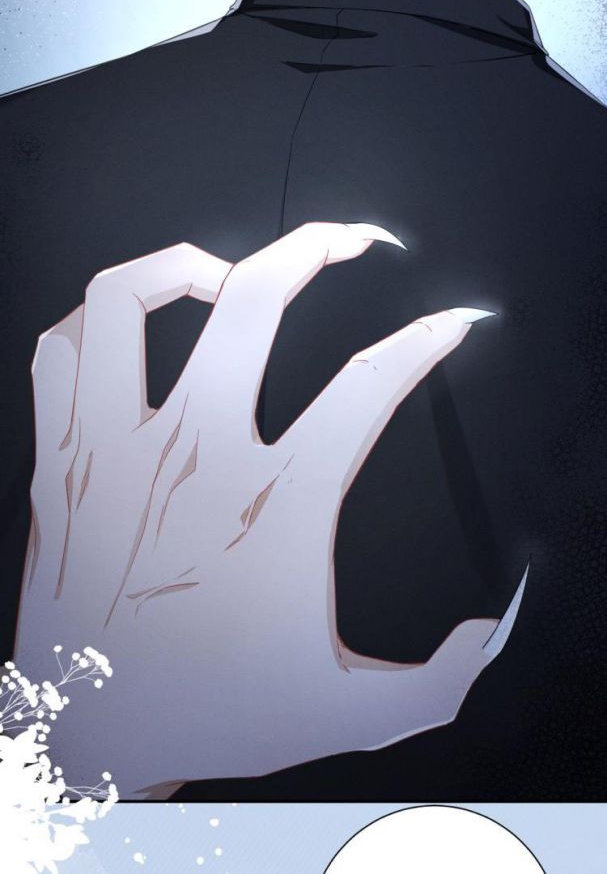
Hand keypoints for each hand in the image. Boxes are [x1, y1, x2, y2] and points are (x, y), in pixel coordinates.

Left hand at [14, 222, 523, 797]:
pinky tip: (127, 330)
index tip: (448, 326)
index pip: (370, 384)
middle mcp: (191, 459)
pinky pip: (58, 349)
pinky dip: (92, 322)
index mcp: (272, 505)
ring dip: (183, 264)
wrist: (91, 735)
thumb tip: (491, 630)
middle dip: (316, 246)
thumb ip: (440, 678)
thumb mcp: (350, 710)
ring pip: (130, 301)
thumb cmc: (213, 713)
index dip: (426, 340)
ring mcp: (115, 451)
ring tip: (224, 272)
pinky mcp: (59, 461)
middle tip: (346, 240)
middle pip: (257, 302)